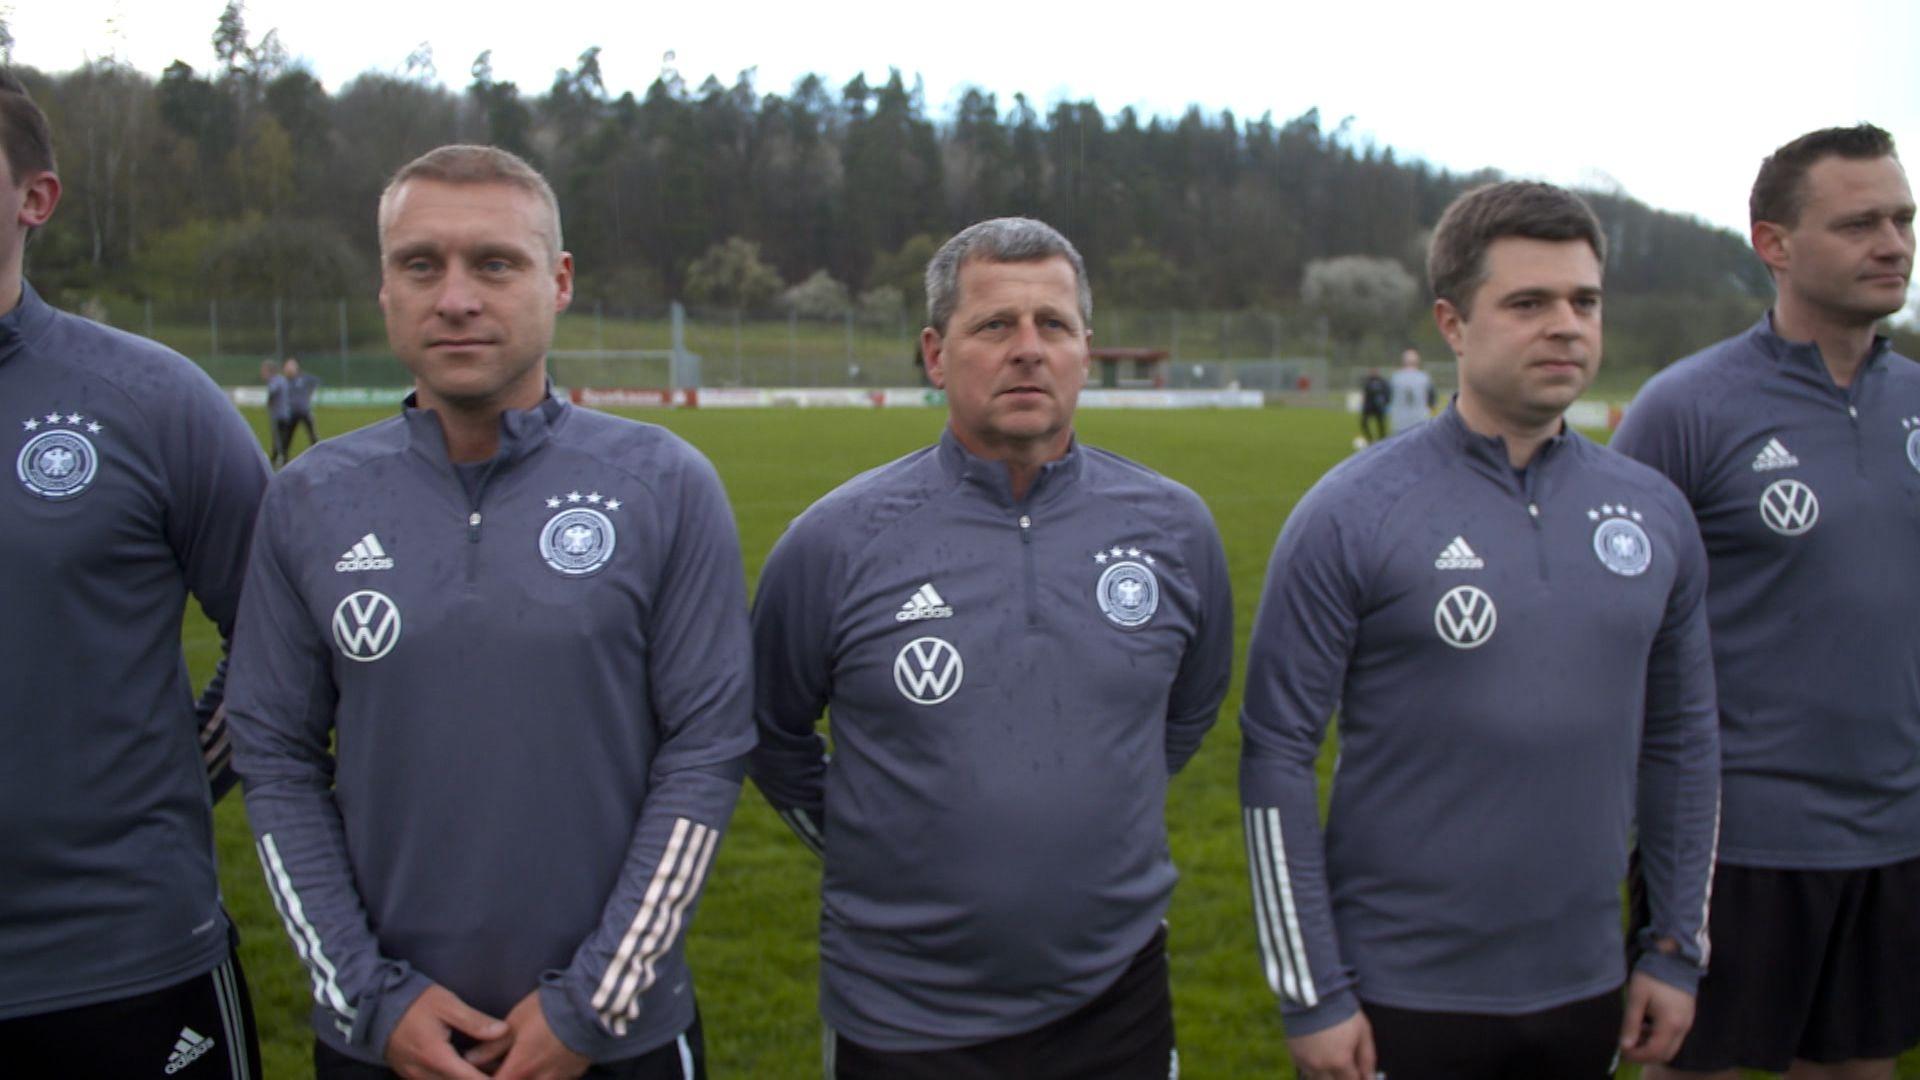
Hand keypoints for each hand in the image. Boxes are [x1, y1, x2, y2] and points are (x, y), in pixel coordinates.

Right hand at [384, 984, 507, 1079]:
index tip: (509, 1075)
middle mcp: (423, 1073)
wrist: (376, 1005)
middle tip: (503, 1070)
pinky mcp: (409, 1075)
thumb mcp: (447, 1004)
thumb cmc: (414, 1001)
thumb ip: (475, 1021)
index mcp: (436, 1057)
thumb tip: (503, 1031)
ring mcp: (414, 1076)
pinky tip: (467, 1068)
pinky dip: (452, 1079)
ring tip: (489, 1069)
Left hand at [476, 992, 590, 1079]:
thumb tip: (470, 1059)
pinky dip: (543, 1077)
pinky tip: (543, 1061)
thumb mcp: (515, 1022)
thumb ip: (492, 1045)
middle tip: (500, 1065)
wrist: (592, 1004)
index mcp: (520, 1070)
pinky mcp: (573, 1074)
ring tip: (521, 1064)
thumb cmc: (548, 1010)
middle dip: (505, 1077)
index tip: (482, 1071)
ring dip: (524, 1078)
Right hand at [1287, 1010, 1376, 1079]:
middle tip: (1346, 1065)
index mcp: (1339, 1062)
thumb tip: (1369, 1078)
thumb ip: (1368, 1058)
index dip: (1359, 1078)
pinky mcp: (1293, 1052)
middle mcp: (1320, 1066)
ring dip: (1328, 1074)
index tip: (1361, 1072)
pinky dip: (1314, 1067)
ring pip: (1318, 1079)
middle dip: (1342, 1077)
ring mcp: (1304, 1060)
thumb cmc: (1342, 1010)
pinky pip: (1305, 1069)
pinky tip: (1320, 1053)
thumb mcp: (1363, 1031)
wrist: (1313, 992)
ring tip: (1333, 1058)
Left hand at [1619, 970, 1694, 1063]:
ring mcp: (1688, 1024)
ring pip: (1670, 1048)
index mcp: (1670, 1024)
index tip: (1622, 1051)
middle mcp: (1683, 1028)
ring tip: (1634, 1033)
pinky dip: (1659, 1038)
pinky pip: (1674, 1038)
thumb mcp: (1636, 997)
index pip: (1654, 1052)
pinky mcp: (1687, 1018)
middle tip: (1626, 1046)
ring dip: (1652, 1047)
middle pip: (1665, 1055)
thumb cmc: (1652, 975)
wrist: (1674, 959)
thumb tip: (1624, 1046)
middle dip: (1645, 1055)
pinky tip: (1645, 1026)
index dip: (1637, 1056)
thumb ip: (1631, 1023)